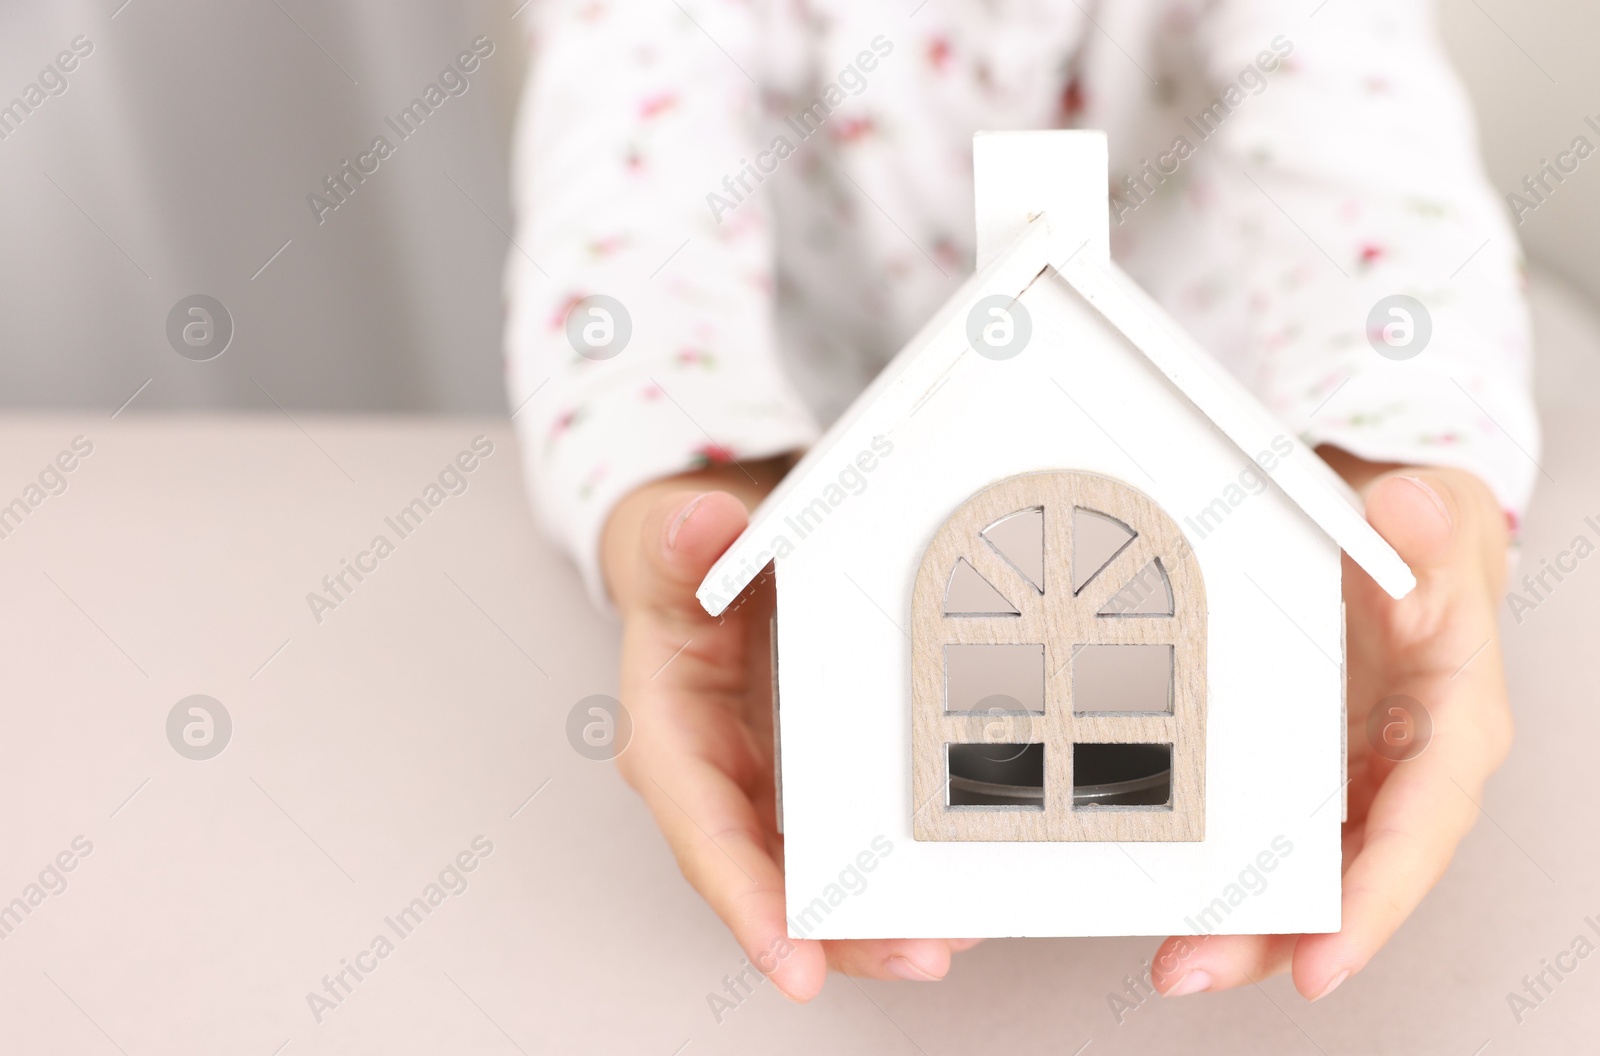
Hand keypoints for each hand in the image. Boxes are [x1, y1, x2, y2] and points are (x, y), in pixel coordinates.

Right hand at [601, 465, 979, 1000]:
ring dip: (872, 923)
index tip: (791, 956)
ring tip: (945, 941)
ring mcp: (762, 790)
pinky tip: (948, 896)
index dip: (747, 898)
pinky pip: (844, 847)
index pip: (705, 830)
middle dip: (836, 932)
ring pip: (812, 880)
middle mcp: (714, 781)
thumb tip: (700, 526)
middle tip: (915, 954)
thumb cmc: (682, 567)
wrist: (704, 560)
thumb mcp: (671, 544)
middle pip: (770, 880)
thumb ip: (680, 542)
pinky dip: (889, 878)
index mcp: (670, 737)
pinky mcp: (804, 785)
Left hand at [1151, 452, 1512, 999]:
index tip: (1326, 958)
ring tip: (1178, 963)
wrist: (1398, 533)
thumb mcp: (1436, 518)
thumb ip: (1425, 522)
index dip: (1375, 898)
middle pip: (1353, 874)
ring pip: (1312, 871)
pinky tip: (1185, 909)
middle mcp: (1408, 766)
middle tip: (1196, 969)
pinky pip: (1279, 836)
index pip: (1419, 825)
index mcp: (1453, 724)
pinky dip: (1237, 876)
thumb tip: (1407, 512)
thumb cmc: (1428, 540)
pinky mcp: (1312, 768)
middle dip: (1283, 937)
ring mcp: (1356, 773)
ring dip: (1249, 926)